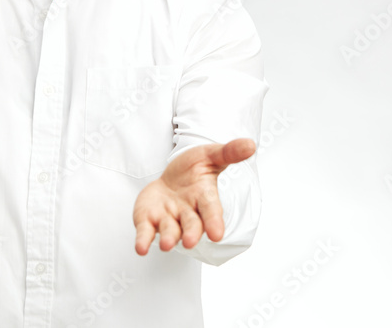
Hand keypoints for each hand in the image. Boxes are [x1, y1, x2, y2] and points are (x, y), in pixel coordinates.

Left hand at [132, 138, 255, 254]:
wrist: (170, 178)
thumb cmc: (193, 170)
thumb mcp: (210, 155)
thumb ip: (228, 152)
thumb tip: (251, 144)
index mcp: (204, 197)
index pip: (211, 210)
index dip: (214, 222)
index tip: (217, 235)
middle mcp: (188, 212)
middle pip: (191, 224)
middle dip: (191, 233)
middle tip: (189, 241)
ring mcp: (168, 218)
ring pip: (170, 230)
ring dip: (168, 238)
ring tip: (166, 245)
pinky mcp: (149, 220)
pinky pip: (147, 232)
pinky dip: (143, 240)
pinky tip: (140, 247)